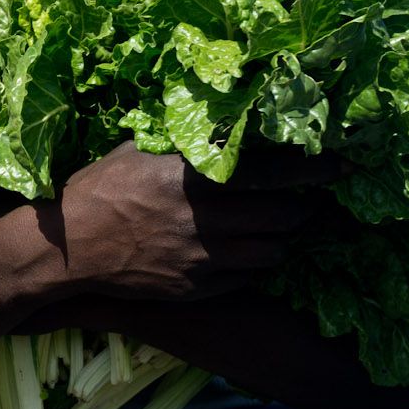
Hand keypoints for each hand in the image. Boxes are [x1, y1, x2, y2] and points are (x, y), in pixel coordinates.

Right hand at [53, 141, 336, 301]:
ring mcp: (204, 258)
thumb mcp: (140, 150)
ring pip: (273, 251)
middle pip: (285, 216)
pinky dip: (256, 264)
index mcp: (196, 177)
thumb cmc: (99, 188)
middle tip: (312, 199)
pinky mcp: (197, 287)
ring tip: (283, 227)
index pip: (274, 172)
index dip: (313, 169)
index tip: (339, 165)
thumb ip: (185, 141)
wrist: (69, 247)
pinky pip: (247, 278)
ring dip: (285, 238)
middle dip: (307, 207)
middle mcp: (207, 218)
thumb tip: (221, 121)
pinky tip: (248, 253)